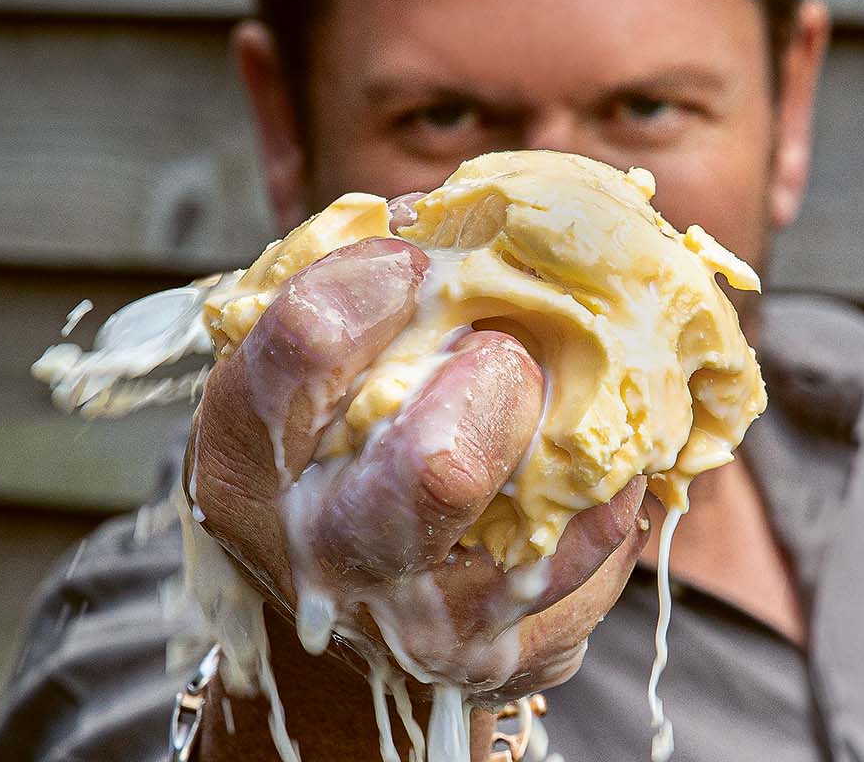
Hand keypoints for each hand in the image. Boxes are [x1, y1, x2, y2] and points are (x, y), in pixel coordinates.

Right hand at [187, 200, 649, 703]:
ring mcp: (418, 621)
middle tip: (506, 356)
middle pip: (431, 477)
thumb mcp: (303, 366)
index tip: (409, 261)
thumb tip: (449, 205)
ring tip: (568, 404)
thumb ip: (350, 286)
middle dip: (498, 391)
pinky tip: (593, 465)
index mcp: (250, 455)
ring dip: (576, 453)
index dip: (367, 289)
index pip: (295, 356)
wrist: (342, 608)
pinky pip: (595, 566)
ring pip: (536, 540)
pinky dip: (613, 503)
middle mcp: (324, 551)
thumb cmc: (328, 442)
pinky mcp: (503, 658)